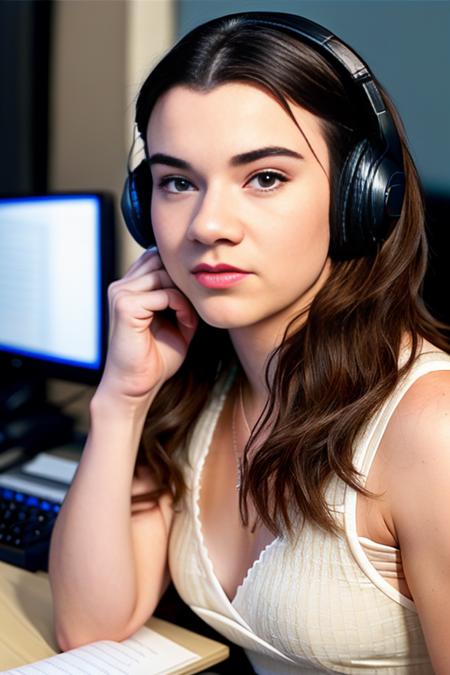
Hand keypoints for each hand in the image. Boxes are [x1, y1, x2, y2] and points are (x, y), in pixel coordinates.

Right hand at [99, 248, 197, 401]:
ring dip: (184, 296)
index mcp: (129, 287)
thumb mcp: (176, 320)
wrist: (138, 385)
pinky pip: (163, 293)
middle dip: (182, 283)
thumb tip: (198, 277)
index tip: (191, 301)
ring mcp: (120, 294)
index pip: (157, 258)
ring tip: (188, 319)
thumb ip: (181, 296)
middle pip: (161, 261)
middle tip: (192, 309)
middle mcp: (121, 286)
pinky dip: (180, 306)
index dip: (179, 275)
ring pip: (164, 275)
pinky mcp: (125, 306)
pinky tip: (185, 323)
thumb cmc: (156, 358)